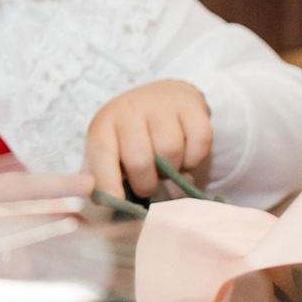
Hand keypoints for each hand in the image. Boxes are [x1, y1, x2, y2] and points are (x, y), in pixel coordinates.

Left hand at [84, 80, 212, 201]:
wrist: (162, 99)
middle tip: (149, 184)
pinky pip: (199, 141)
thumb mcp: (110, 154)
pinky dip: (195, 158)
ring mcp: (161, 105)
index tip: (118, 200)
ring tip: (167, 167)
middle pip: (139, 160)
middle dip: (146, 184)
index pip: (101, 153)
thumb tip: (109, 202)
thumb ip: (105, 180)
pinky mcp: (191, 105)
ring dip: (173, 170)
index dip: (108, 181)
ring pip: (171, 151)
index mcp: (104, 124)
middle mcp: (130, 110)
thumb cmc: (132, 138)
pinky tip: (185, 155)